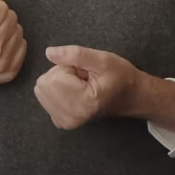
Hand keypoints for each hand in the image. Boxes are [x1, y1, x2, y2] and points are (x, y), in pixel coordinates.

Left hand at [34, 45, 174, 131]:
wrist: (131, 97)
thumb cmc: (121, 77)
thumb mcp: (103, 59)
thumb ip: (75, 54)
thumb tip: (49, 52)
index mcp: (82, 103)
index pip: (53, 76)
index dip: (69, 68)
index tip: (86, 73)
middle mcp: (70, 117)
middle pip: (44, 84)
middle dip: (62, 75)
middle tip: (84, 78)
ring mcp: (65, 122)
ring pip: (43, 90)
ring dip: (60, 83)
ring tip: (81, 84)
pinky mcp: (61, 122)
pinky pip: (46, 98)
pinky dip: (59, 91)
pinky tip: (76, 92)